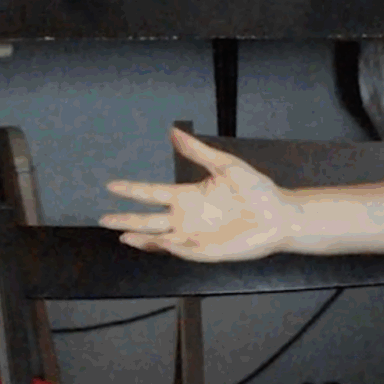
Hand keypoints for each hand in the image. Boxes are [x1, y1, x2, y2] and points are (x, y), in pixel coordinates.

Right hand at [100, 128, 296, 261]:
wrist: (279, 213)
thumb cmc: (256, 189)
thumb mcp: (224, 165)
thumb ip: (197, 151)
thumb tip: (173, 131)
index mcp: (188, 196)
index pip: (153, 194)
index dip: (132, 190)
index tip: (111, 185)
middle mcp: (187, 217)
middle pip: (149, 220)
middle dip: (127, 220)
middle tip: (104, 219)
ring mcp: (195, 236)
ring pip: (161, 239)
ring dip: (143, 238)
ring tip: (123, 236)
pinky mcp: (207, 252)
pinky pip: (184, 251)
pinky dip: (171, 247)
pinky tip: (158, 241)